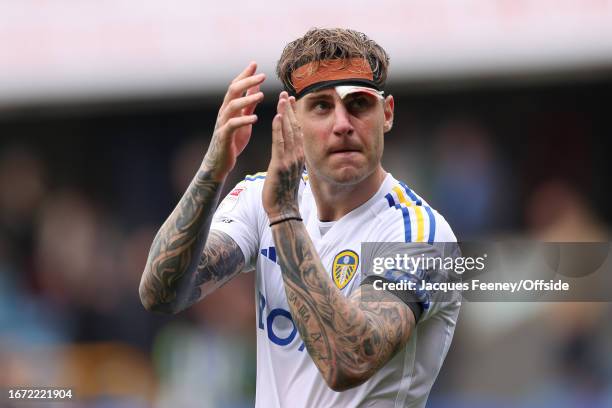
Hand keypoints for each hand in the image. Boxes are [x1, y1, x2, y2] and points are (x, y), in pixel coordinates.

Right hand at [202, 62, 264, 180]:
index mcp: (229, 107)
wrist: (219, 163)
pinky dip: (243, 120)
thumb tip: (256, 87)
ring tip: (261, 95)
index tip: (255, 63)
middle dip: (247, 81)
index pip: (235, 86)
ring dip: (247, 99)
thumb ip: (249, 104)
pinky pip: (232, 126)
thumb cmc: (233, 141)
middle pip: (232, 91)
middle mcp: (224, 112)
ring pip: (232, 106)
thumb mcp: (243, 119)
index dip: (244, 74)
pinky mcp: (224, 137)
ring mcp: (222, 124)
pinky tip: (254, 118)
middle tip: (263, 75)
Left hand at [263, 92, 304, 219]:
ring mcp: (290, 160)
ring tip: (282, 98)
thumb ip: (290, 159)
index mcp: (299, 157)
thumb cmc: (283, 194)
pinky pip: (280, 143)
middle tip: (287, 94)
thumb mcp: (289, 173)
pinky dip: (279, 128)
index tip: (292, 101)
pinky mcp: (280, 165)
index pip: (298, 131)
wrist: (283, 210)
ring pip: (289, 132)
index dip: (295, 115)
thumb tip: (290, 151)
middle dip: (291, 110)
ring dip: (285, 114)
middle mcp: (297, 156)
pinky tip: (277, 116)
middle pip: (295, 128)